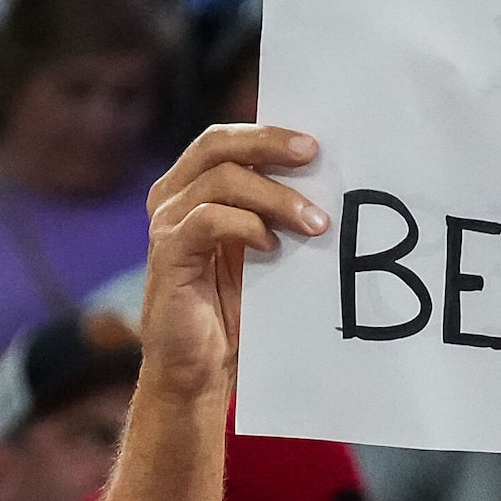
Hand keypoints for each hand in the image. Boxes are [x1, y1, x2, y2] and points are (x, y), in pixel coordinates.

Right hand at [141, 124, 326, 403]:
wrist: (202, 368)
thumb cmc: (238, 307)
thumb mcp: (264, 250)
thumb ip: (278, 213)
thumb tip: (333, 180)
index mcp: (193, 187)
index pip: (225, 139)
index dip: (268, 133)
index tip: (316, 143)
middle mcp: (173, 197)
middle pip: (217, 146)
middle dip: (269, 145)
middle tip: (314, 156)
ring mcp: (167, 225)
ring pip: (220, 181)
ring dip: (275, 198)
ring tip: (315, 224)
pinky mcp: (168, 256)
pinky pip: (208, 221)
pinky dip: (246, 226)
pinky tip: (273, 247)